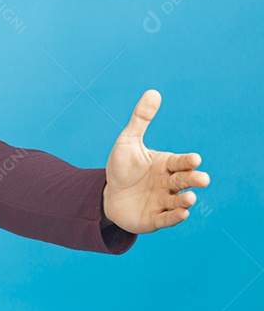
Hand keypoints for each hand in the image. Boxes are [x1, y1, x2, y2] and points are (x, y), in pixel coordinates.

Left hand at [102, 89, 209, 233]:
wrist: (107, 194)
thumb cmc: (122, 167)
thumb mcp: (128, 141)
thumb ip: (141, 119)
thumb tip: (153, 92)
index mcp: (166, 165)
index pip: (180, 162)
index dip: (187, 161)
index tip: (194, 158)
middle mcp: (168, 183)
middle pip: (184, 181)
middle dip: (193, 179)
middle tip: (202, 178)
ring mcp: (163, 201)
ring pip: (178, 200)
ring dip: (186, 200)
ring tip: (190, 198)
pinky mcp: (155, 218)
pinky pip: (167, 219)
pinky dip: (175, 217)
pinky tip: (183, 213)